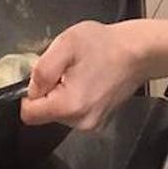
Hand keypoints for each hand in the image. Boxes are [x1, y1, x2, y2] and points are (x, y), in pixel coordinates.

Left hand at [20, 20, 148, 131]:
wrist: (138, 52)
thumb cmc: (104, 45)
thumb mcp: (65, 45)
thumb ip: (42, 70)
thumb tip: (31, 89)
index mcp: (70, 106)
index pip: (29, 115)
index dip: (29, 93)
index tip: (44, 76)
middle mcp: (81, 122)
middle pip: (45, 114)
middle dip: (49, 91)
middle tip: (66, 68)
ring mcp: (92, 124)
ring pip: (59, 112)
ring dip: (61, 93)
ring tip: (79, 71)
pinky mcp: (99, 120)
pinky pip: (74, 112)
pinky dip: (75, 96)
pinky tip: (88, 79)